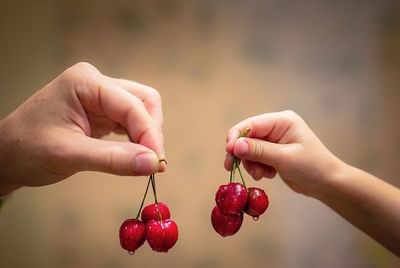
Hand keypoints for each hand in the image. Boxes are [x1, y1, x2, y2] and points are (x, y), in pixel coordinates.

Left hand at [0, 62, 164, 194]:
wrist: (6, 155)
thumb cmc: (28, 150)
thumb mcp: (70, 155)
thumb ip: (114, 159)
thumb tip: (153, 164)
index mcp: (85, 82)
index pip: (132, 104)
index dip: (150, 134)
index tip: (158, 163)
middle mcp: (96, 83)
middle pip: (143, 101)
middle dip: (151, 131)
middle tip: (153, 162)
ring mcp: (99, 96)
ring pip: (141, 110)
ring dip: (146, 135)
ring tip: (145, 161)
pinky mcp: (101, 111)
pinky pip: (130, 120)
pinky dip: (137, 138)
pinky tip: (136, 154)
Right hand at [224, 110, 342, 197]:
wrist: (327, 184)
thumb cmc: (312, 167)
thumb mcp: (284, 158)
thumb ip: (259, 151)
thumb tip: (235, 146)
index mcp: (282, 121)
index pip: (251, 124)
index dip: (236, 136)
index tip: (228, 152)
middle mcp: (276, 128)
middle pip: (247, 137)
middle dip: (242, 153)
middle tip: (230, 167)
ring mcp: (274, 141)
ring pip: (249, 150)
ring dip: (251, 163)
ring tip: (261, 175)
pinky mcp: (273, 153)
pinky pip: (256, 158)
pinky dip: (257, 168)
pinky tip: (267, 175)